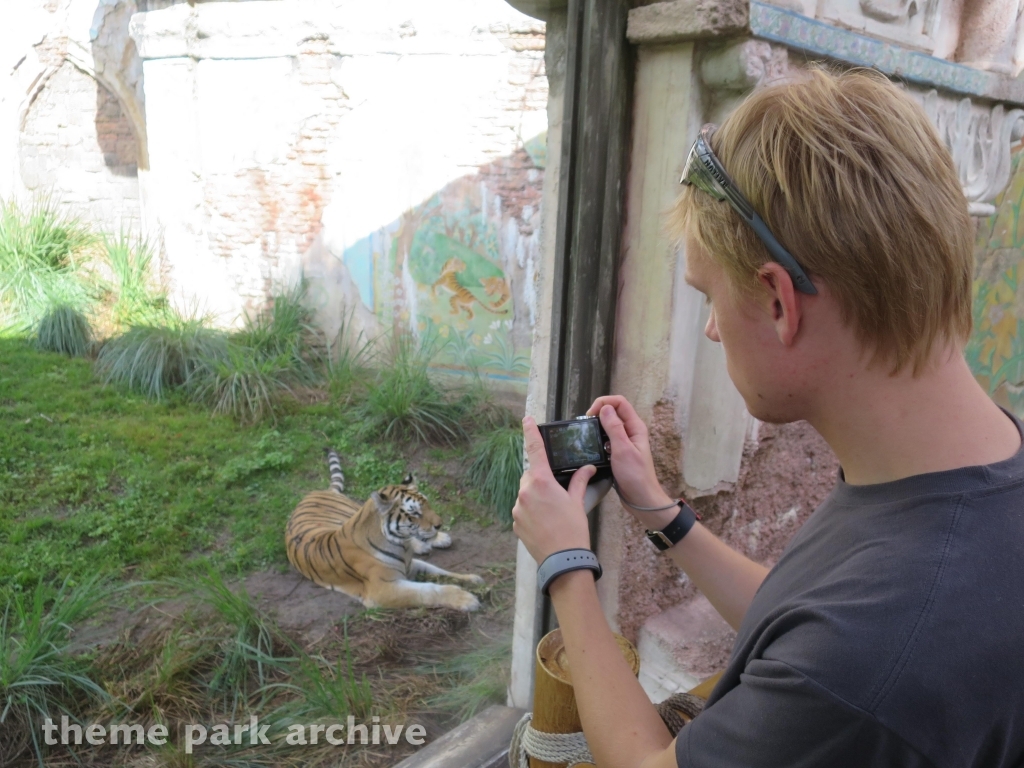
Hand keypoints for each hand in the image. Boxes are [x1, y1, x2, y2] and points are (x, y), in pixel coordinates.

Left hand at [512, 416, 596, 562]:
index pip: (534, 450)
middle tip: (557, 494)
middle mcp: (525, 492)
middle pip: (531, 476)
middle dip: (542, 480)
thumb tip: (587, 468)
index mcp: (541, 481)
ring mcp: (518, 508)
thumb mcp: (577, 502)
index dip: (530, 432)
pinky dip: (532, 512)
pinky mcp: (515, 522)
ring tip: (553, 513)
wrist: (563, 561)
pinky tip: (545, 523)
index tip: (526, 419)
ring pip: (526, 494)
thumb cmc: (573, 529)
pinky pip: (523, 510)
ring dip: (537, 497)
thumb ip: (579, 480)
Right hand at [587, 396, 675, 517]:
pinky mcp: (618, 452)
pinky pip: (606, 439)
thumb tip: (604, 408)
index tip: (590, 414)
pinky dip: (598, 439)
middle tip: (585, 425)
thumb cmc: (636, 476)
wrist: (641, 499)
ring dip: (597, 427)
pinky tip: (592, 447)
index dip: (604, 403)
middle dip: (598, 413)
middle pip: (613, 412)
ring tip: (587, 435)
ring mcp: (624, 442)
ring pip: (608, 426)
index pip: (620, 402)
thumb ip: (614, 428)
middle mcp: (631, 431)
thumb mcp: (622, 450)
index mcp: (635, 427)